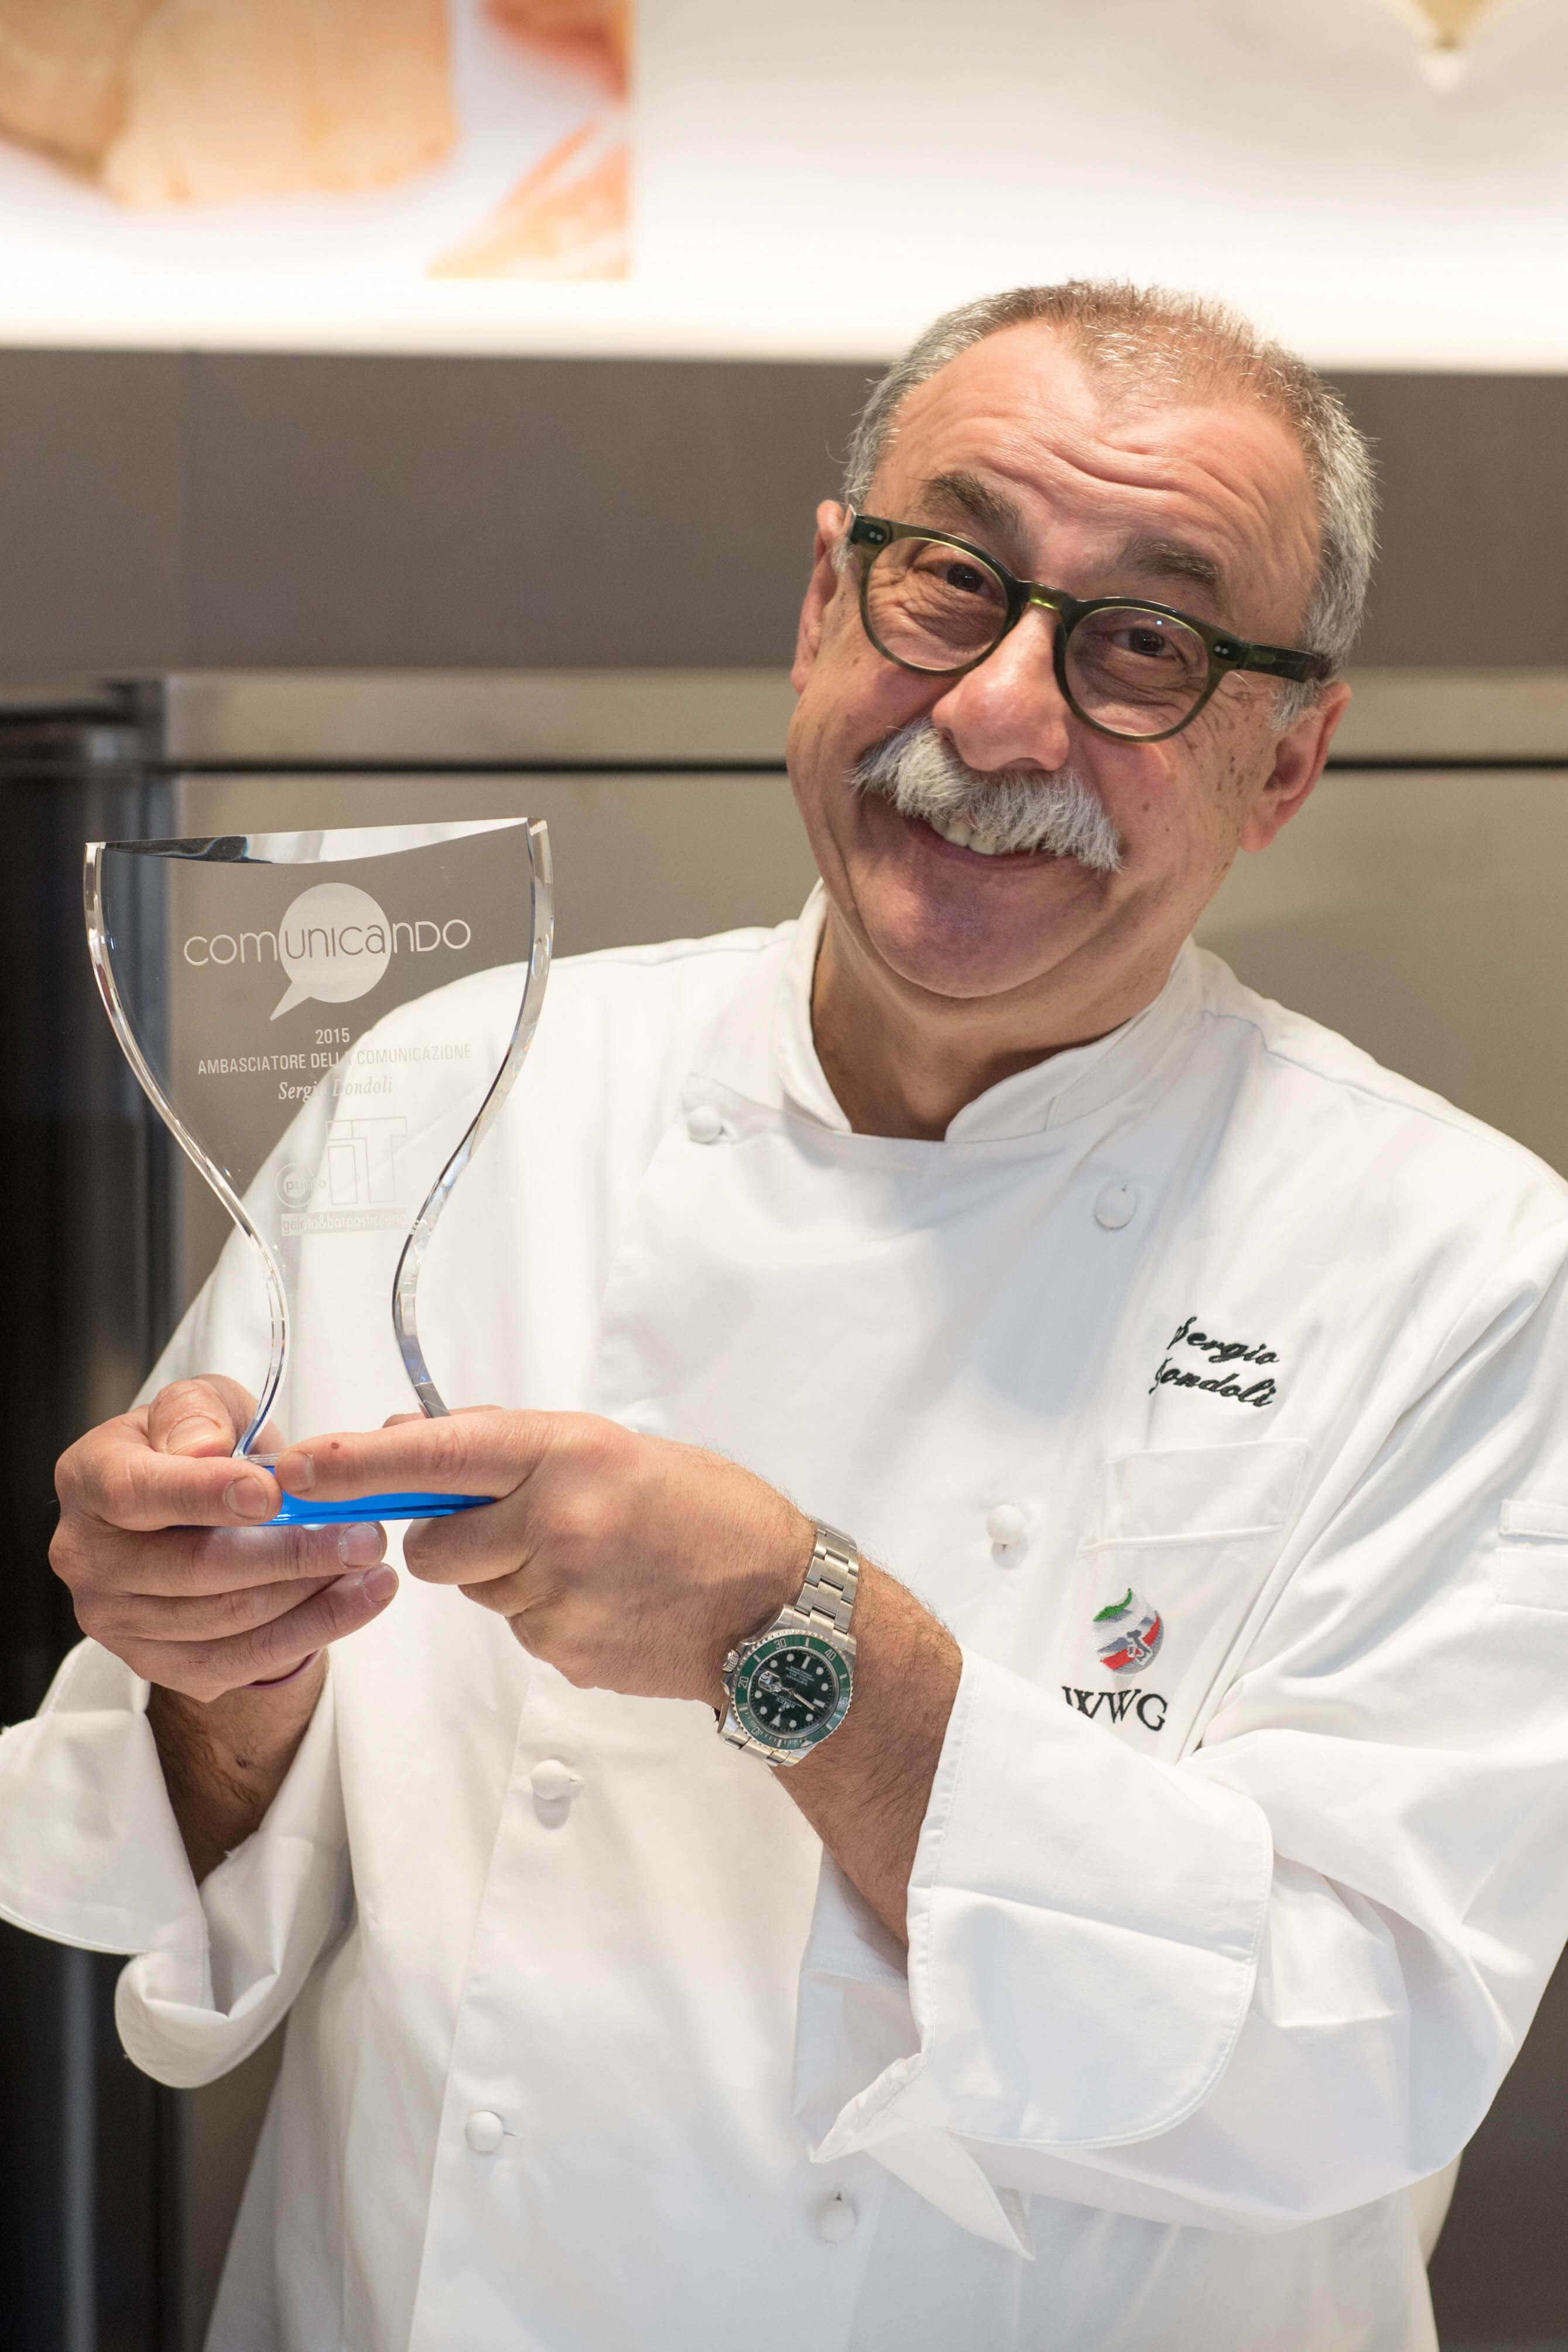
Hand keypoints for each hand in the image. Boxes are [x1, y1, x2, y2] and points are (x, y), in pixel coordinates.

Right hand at [52, 1375, 398, 1703]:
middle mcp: (89, 1558)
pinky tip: (357, 1598)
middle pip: (195, 1568)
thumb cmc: (197, 1448)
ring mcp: (118, 1621)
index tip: (273, 1495)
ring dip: (312, 1594)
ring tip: (370, 1561)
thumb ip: (197, 1411)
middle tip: (361, 1534)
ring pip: (227, 1620)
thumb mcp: (200, 1403)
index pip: (136, 1494)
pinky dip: (310, 1630)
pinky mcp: (159, 1664)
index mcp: (91, 1479)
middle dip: (291, 1552)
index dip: (205, 1494)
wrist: (197, 1512)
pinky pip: (241, 1660)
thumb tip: (202, 1448)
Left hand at [274, 1408, 810, 1706]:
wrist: (776, 1608)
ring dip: (505, 1575)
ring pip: (475, 1589)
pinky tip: (604, 1599)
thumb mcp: (614, 1450)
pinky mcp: (563, 1651)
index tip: (297, 1466)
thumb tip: (407, 1442)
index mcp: (568, 1456)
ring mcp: (559, 1595)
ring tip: (586, 1562)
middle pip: (432, 1545)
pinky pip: (516, 1626)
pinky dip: (544, 1612)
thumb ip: (512, 1449)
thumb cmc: (705, 1514)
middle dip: (450, 1540)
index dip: (357, 1463)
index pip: (436, 1454)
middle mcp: (557, 1522)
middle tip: (513, 1527)